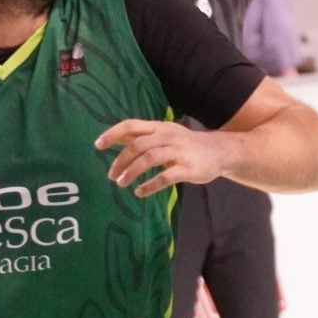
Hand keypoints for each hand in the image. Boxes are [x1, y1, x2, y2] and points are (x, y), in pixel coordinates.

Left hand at [95, 119, 230, 196]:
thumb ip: (140, 136)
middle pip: (137, 145)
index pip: (131, 126)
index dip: (112, 134)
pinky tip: (140, 192)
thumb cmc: (185, 144)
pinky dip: (149, 185)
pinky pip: (165, 177)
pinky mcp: (187, 169)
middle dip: (120, 160)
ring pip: (149, 159)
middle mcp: (167, 136)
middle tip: (111, 175)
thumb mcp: (163, 134)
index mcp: (158, 127)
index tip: (98, 145)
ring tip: (121, 183)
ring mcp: (178, 152)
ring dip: (131, 172)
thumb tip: (113, 138)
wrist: (220, 151)